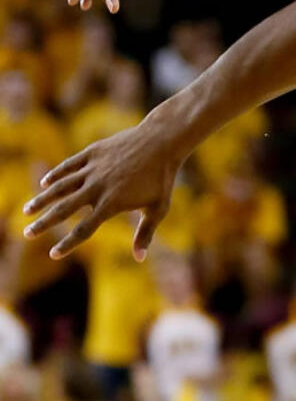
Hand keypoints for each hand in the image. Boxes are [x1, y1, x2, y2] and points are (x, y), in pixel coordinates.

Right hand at [22, 124, 183, 260]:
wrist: (161, 142)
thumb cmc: (162, 179)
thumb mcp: (158, 209)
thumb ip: (145, 233)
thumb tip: (139, 258)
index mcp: (112, 203)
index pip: (84, 229)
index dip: (68, 244)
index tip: (54, 254)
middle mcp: (97, 187)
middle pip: (64, 209)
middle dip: (43, 223)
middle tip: (27, 234)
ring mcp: (93, 169)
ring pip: (60, 187)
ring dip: (42, 199)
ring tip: (27, 210)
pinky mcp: (92, 153)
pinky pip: (68, 166)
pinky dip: (55, 175)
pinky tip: (44, 183)